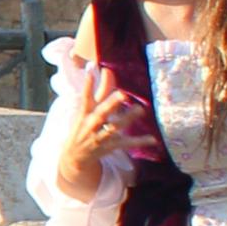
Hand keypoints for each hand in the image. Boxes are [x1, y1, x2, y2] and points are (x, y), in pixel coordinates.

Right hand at [50, 74, 137, 201]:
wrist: (74, 156)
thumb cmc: (82, 127)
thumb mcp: (87, 110)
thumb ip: (99, 90)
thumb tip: (105, 68)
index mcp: (84, 113)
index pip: (85, 97)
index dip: (89, 85)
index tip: (93, 70)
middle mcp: (91, 124)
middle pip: (101, 113)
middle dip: (111, 104)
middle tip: (123, 95)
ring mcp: (100, 136)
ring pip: (114, 127)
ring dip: (127, 119)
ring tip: (139, 110)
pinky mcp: (109, 147)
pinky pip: (125, 144)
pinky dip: (138, 142)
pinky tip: (152, 139)